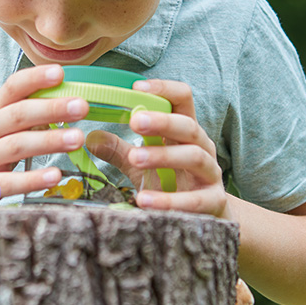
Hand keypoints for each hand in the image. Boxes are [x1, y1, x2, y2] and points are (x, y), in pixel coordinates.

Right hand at [0, 65, 84, 194]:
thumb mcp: (2, 122)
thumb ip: (31, 109)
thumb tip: (73, 96)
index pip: (12, 88)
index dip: (34, 78)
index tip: (59, 72)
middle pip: (18, 115)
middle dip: (51, 109)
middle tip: (81, 106)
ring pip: (16, 146)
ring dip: (49, 141)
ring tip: (77, 138)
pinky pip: (10, 182)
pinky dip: (33, 179)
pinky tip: (55, 175)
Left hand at [83, 78, 231, 218]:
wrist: (205, 217)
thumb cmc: (174, 184)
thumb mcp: (145, 165)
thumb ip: (120, 151)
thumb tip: (91, 137)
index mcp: (186, 133)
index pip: (183, 100)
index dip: (164, 89)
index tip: (137, 87)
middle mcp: (203, 148)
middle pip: (189, 126)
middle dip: (164, 122)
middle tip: (136, 121)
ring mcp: (211, 174)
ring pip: (194, 157)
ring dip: (164, 156)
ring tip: (136, 158)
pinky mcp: (213, 201)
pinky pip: (194, 199)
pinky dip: (168, 200)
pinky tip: (144, 200)